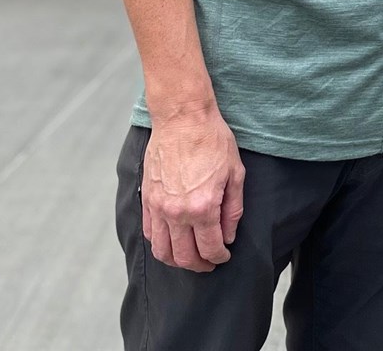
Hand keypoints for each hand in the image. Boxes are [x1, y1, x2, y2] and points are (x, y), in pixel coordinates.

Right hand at [141, 110, 245, 271]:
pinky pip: (149, 233)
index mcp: (203, 207)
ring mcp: (158, 207)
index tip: (224, 256)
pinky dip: (160, 244)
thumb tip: (227, 236)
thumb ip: (232, 210)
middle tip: (209, 262)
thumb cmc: (212, 140)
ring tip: (190, 256)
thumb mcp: (235, 173)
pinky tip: (173, 240)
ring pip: (162, 251)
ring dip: (177, 260)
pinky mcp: (147, 199)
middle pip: (184, 257)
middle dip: (199, 265)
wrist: (183, 117)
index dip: (219, 258)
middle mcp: (177, 212)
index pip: (210, 249)